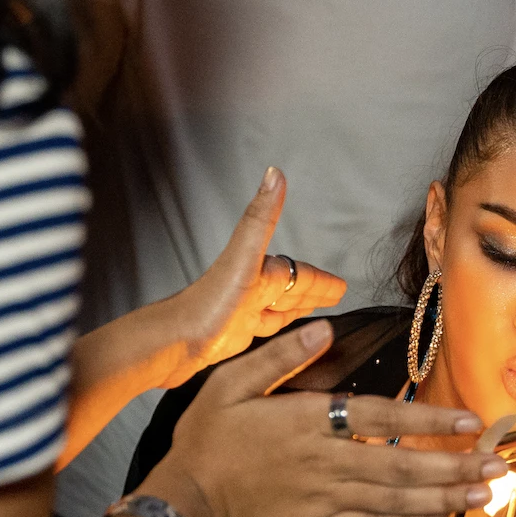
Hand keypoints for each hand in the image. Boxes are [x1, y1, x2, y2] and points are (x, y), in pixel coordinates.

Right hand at [142, 320, 505, 516]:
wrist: (183, 504)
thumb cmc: (207, 440)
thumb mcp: (229, 383)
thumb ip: (280, 358)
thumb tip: (324, 327)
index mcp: (309, 423)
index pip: (381, 417)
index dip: (429, 418)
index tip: (470, 421)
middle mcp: (327, 463)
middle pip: (402, 465)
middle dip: (455, 466)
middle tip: (498, 466)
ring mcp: (326, 501)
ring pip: (397, 500)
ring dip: (444, 496)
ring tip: (485, 493)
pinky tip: (439, 516)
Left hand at [159, 167, 347, 387]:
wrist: (173, 342)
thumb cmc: (206, 305)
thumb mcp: (242, 257)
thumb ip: (261, 218)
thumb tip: (274, 174)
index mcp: (258, 270)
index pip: (299, 274)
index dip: (321, 280)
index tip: (342, 286)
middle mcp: (251, 288)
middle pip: (291, 288)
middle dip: (314, 290)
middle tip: (337, 294)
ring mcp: (243, 312)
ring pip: (280, 307)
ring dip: (299, 306)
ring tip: (318, 310)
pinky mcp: (234, 335)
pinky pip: (266, 328)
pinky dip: (281, 326)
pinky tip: (284, 331)